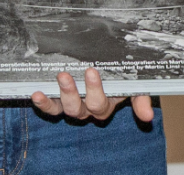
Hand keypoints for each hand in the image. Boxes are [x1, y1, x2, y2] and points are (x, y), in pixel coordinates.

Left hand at [31, 68, 152, 123]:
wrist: (108, 67)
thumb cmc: (122, 74)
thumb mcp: (135, 84)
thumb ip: (141, 98)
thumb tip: (148, 117)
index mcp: (107, 104)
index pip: (101, 104)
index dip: (95, 90)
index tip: (91, 70)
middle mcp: (88, 109)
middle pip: (81, 108)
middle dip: (73, 92)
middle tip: (67, 74)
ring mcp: (72, 106)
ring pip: (65, 109)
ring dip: (60, 95)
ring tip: (59, 77)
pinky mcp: (58, 103)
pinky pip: (50, 109)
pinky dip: (43, 103)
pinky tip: (35, 94)